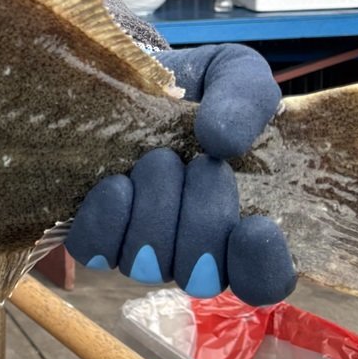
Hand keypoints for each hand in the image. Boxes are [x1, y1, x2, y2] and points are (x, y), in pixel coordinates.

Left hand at [67, 43, 295, 305]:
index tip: (256, 223)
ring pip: (147, 266)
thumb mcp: (237, 75)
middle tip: (199, 164)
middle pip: (201, 277)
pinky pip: (94, 251)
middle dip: (202, 218)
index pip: (262, 284)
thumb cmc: (202, 87)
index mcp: (245, 224)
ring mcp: (143, 246)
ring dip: (154, 212)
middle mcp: (195, 248)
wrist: (138, 78)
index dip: (260, 267)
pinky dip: (107, 220)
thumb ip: (247, 100)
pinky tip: (115, 183)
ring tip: (156, 160)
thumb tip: (223, 141)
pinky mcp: (98, 233)